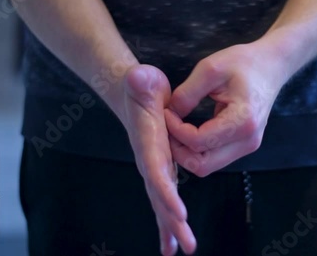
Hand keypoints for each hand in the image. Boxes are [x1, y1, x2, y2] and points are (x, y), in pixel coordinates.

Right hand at [122, 65, 195, 255]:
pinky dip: (170, 216)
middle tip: (184, 246)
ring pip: (162, 200)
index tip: (179, 212)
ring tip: (182, 248)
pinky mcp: (161, 166)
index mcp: (148, 142)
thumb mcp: (140, 78)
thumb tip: (137, 77)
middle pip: (159, 195)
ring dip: (172, 226)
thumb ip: (138, 80)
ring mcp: (154, 165)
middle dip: (171, 221)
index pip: (157, 171)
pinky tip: (176, 236)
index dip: (166, 192)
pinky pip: (166, 195)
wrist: (132, 93)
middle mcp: (149, 159)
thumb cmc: (139, 87)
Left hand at [165, 42, 287, 176]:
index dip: (175, 130)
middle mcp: (247, 141)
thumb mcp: (210, 69)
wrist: (271, 66)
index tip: (167, 112)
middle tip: (168, 127)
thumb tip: (169, 114)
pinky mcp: (244, 145)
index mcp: (242, 121)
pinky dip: (198, 150)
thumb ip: (187, 94)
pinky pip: (214, 158)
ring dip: (187, 152)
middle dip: (179, 150)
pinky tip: (189, 132)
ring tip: (177, 129)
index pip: (198, 142)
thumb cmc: (244, 63)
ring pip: (207, 166)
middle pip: (202, 165)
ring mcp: (248, 146)